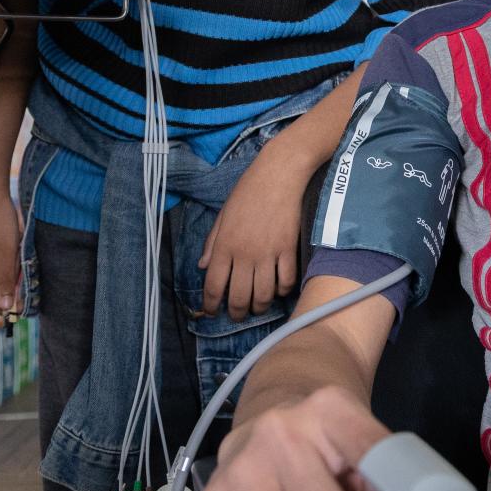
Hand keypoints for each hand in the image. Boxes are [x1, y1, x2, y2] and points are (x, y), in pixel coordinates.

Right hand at [0, 181, 22, 315]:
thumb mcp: (6, 252)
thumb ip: (5, 281)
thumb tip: (5, 308)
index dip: (11, 305)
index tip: (29, 294)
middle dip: (13, 284)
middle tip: (21, 262)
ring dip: (11, 271)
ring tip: (15, 250)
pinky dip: (7, 262)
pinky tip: (11, 246)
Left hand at [200, 140, 315, 320]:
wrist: (279, 174)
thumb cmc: (248, 191)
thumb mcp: (223, 214)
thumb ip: (212, 242)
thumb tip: (202, 266)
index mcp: (225, 245)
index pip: (213, 285)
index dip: (210, 304)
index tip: (211, 312)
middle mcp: (245, 254)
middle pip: (238, 297)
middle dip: (236, 313)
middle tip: (236, 315)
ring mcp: (268, 254)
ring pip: (263, 295)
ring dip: (259, 307)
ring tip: (257, 308)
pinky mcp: (288, 250)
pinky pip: (286, 281)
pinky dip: (282, 291)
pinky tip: (278, 290)